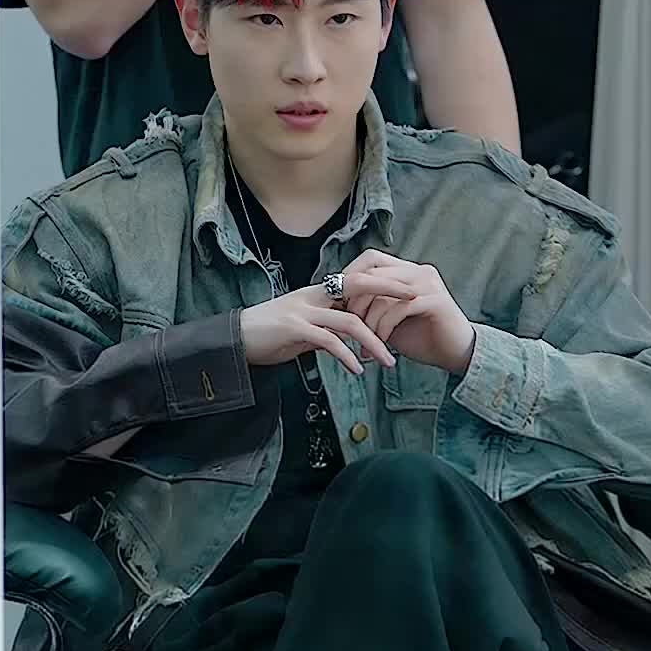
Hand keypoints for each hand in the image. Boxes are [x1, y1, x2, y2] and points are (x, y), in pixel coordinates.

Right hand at [240, 284, 394, 377]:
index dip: (384, 282)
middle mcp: (314, 296)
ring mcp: (303, 310)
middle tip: (416, 302)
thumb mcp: (302, 330)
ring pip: (349, 320)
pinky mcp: (294, 328)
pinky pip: (328, 341)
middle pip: (360, 286)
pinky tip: (357, 370)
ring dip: (374, 341)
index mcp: (318, 293)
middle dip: (390, 292)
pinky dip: (346, 356)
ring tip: (389, 362)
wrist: (234, 339)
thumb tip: (347, 341)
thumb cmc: (268, 335)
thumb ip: (325, 330)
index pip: (358, 280)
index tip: (409, 291)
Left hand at [342, 251, 475, 375]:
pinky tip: (380, 345)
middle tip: (348, 325)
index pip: (371, 258)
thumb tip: (339, 301)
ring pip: (384, 292)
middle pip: (373, 273)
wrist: (455, 354)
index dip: (350, 276)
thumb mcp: (390, 318)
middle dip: (355, 301)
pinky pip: (399, 309)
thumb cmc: (421, 337)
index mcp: (408, 271)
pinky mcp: (436, 301)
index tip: (338, 301)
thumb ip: (372, 304)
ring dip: (368, 321)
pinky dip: (384, 328)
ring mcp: (429, 284)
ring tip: (364, 344)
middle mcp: (419, 272)